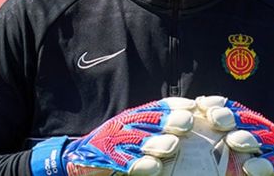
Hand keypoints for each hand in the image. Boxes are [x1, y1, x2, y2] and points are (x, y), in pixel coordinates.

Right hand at [30, 97, 194, 175]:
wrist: (79, 159)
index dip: (175, 105)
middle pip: (150, 120)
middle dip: (169, 120)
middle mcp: (125, 125)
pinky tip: (152, 168)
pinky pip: (121, 161)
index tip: (194, 105)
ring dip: (155, 142)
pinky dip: (136, 164)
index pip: (157, 108)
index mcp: (135, 118)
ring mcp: (114, 141)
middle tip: (188, 122)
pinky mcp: (105, 158)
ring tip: (173, 145)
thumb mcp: (138, 134)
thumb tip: (191, 123)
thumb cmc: (116, 149)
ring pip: (137, 140)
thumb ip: (160, 130)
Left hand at [196, 96, 273, 175]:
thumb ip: (219, 131)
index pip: (230, 107)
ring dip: (246, 137)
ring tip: (233, 140)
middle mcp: (260, 127)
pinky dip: (262, 165)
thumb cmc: (256, 152)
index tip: (200, 103)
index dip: (216, 103)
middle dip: (228, 116)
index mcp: (246, 120)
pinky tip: (250, 167)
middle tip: (213, 117)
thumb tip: (191, 118)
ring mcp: (273, 143)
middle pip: (243, 118)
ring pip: (259, 137)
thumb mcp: (239, 137)